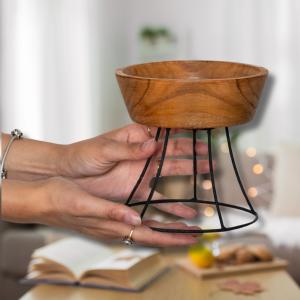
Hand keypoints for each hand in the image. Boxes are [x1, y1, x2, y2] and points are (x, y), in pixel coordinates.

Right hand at [2, 177, 199, 246]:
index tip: (190, 238)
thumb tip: (135, 221)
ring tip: (183, 221)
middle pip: (152, 234)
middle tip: (194, 232)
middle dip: (174, 234)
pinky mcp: (111, 209)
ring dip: (166, 223)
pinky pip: (136, 214)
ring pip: (146, 225)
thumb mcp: (84, 203)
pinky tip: (155, 210)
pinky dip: (151, 214)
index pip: (148, 236)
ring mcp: (114, 218)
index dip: (170, 238)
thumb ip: (110, 213)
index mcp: (111, 226)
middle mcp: (116, 225)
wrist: (43, 197)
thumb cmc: (60, 200)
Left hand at [60, 124, 208, 218]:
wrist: (69, 173)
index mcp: (136, 137)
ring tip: (206, 179)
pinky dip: (172, 204)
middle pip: (173, 154)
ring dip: (188, 176)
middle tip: (210, 159)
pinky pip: (158, 197)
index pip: (164, 135)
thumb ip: (130, 149)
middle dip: (193, 156)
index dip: (183, 136)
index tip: (202, 137)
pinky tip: (185, 210)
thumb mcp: (105, 150)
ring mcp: (142, 172)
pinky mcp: (137, 189)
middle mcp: (143, 154)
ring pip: (170, 174)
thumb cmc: (83, 154)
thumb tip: (154, 144)